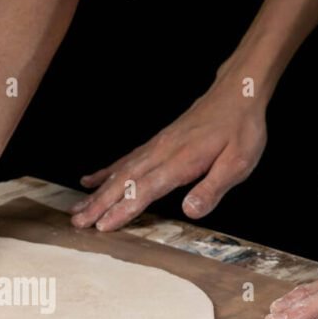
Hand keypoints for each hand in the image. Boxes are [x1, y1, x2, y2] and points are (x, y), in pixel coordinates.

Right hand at [72, 78, 266, 230]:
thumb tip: (190, 211)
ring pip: (119, 172)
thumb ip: (213, 188)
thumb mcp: (239, 162)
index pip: (146, 189)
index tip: (103, 225)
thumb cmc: (241, 128)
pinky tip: (90, 181)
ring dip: (97, 192)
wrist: (237, 93)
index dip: (123, 209)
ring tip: (76, 209)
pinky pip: (125, 159)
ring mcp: (156, 147)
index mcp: (181, 162)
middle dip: (99, 204)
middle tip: (77, 222)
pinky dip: (105, 172)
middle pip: (124, 182)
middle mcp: (162, 153)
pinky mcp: (156, 143)